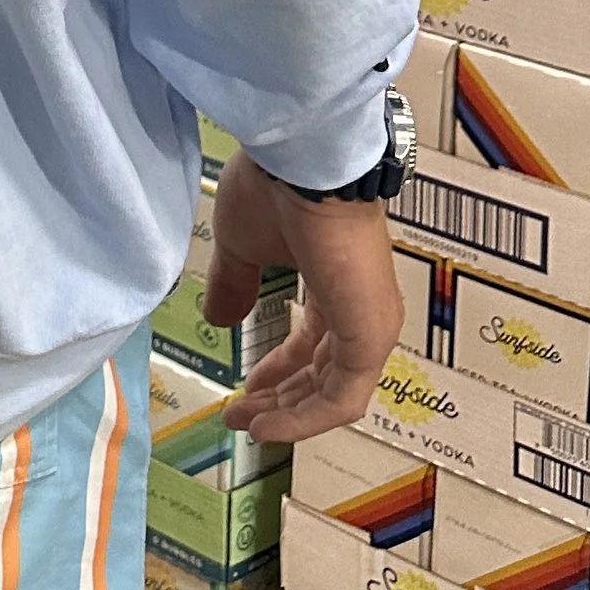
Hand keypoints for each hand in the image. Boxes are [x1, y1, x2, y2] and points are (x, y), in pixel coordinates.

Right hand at [203, 147, 404, 442]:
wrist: (303, 163)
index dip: (277, 373)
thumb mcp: (242, 246)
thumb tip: (219, 317)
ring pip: (334, 392)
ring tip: (249, 426)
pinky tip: (268, 426)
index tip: (243, 392)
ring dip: (289, 416)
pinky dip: (305, 419)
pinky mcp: (369, 336)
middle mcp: (360, 308)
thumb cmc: (277, 189)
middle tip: (241, 416)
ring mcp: (370, 323)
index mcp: (336, 285)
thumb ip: (234, 285)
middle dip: (280, 400)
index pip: (313, 346)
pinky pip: (342, 398)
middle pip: (323, 374)